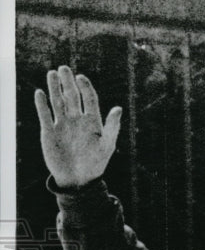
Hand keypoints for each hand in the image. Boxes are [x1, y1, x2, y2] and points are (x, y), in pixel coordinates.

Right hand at [34, 66, 121, 187]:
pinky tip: (40, 93)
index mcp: (92, 121)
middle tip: (64, 68)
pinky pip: (45, 114)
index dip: (85, 87)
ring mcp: (62, 125)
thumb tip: (118, 108)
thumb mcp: (107, 145)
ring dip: (54, 88)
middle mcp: (77, 120)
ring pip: (58, 102)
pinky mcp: (49, 131)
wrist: (78, 181)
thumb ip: (112, 127)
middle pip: (72, 96)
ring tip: (52, 73)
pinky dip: (42, 104)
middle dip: (68, 82)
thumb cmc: (95, 164)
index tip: (80, 78)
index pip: (89, 98)